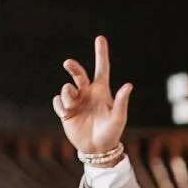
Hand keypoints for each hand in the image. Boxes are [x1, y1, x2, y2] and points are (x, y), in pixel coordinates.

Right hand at [52, 34, 132, 154]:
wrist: (97, 149)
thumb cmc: (111, 133)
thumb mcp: (118, 118)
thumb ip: (121, 102)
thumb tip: (128, 85)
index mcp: (101, 91)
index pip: (102, 68)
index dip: (101, 53)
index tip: (100, 38)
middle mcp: (87, 93)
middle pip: (78, 73)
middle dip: (72, 67)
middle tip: (68, 64)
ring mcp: (76, 101)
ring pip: (67, 88)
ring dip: (68, 95)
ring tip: (72, 107)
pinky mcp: (66, 111)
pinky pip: (58, 101)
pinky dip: (60, 105)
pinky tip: (65, 113)